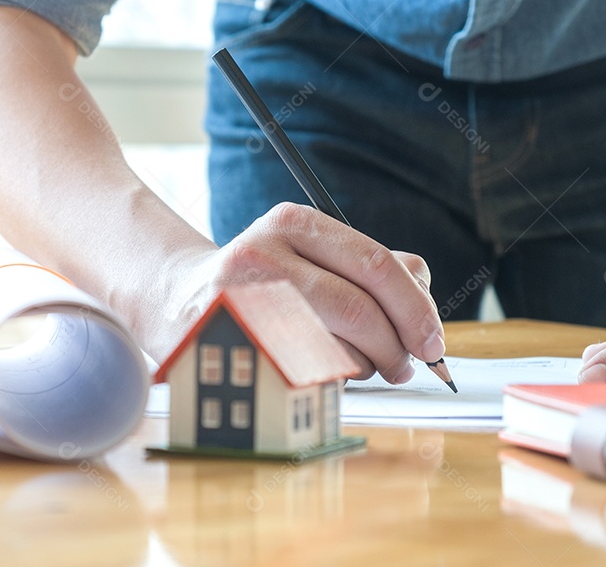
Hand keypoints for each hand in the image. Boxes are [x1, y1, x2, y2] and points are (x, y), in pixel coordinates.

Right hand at [167, 202, 444, 383]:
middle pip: (360, 309)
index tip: (431, 341)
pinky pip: (301, 376)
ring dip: (362, 368)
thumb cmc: (260, 281)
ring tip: (355, 363)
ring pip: (336, 347)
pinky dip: (327, 383)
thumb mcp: (308, 253)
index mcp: (293, 222)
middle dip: (396, 347)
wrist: (174, 297)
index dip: (416, 309)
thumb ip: (367, 264)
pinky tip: (321, 372)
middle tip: (405, 366)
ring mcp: (240, 301)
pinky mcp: (228, 345)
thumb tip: (423, 288)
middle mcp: (263, 254)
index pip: (376, 264)